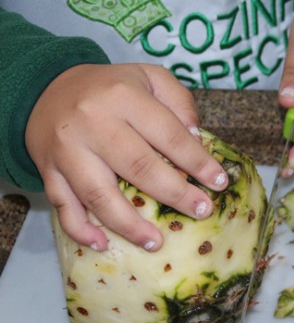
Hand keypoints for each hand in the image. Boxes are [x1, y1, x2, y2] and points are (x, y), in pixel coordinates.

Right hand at [25, 63, 227, 251]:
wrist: (45, 89)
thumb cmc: (110, 89)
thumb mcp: (149, 78)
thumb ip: (179, 102)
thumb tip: (196, 139)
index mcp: (123, 98)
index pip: (168, 134)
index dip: (197, 162)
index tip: (219, 183)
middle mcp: (93, 123)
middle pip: (138, 166)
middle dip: (175, 194)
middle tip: (202, 212)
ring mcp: (67, 150)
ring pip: (98, 194)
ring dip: (129, 224)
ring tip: (156, 243)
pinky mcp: (49, 170)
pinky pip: (63, 204)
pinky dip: (80, 229)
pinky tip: (102, 244)